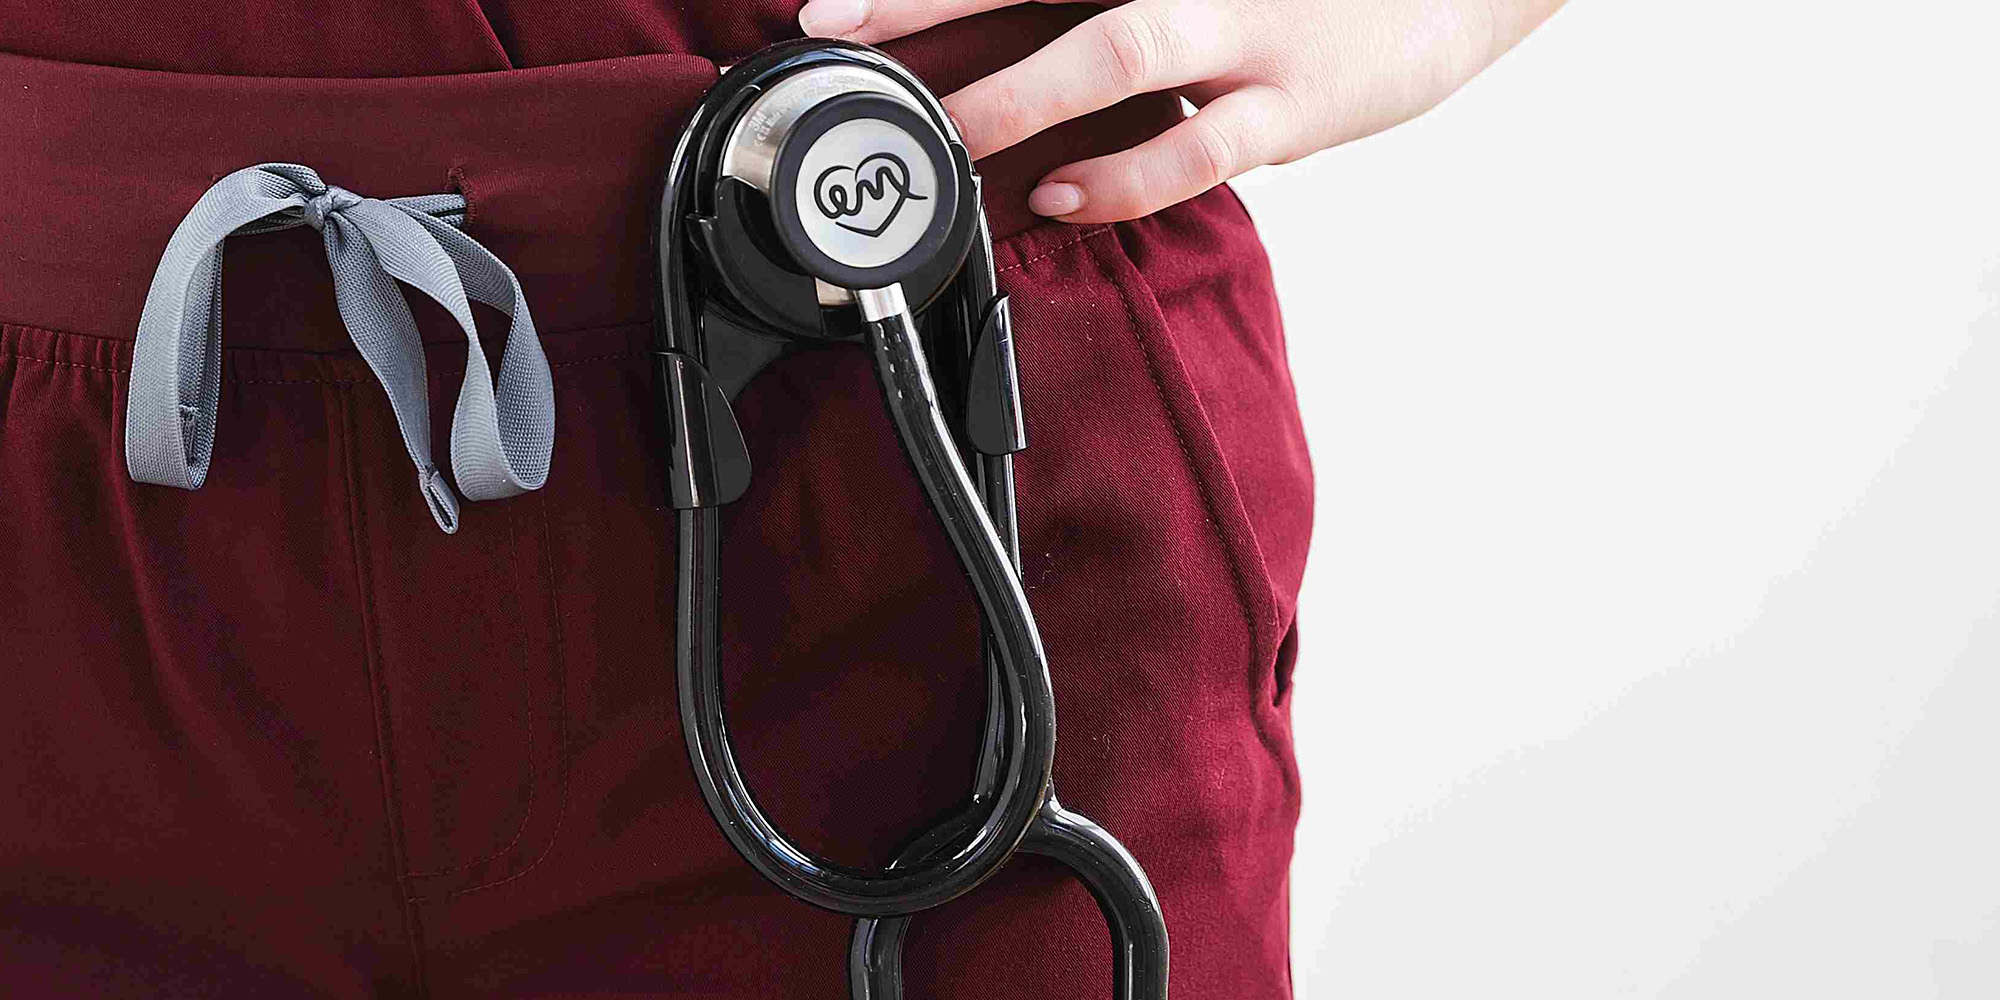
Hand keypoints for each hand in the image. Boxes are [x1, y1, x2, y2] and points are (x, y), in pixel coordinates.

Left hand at [798, 0, 1566, 222]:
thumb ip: (1118, 5)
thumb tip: (1023, 45)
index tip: (836, 4)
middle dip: (932, 7)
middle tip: (841, 37)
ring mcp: (1250, 29)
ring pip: (1113, 55)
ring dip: (1014, 99)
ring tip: (938, 140)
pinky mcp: (1297, 101)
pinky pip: (1196, 148)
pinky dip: (1120, 176)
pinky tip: (1058, 199)